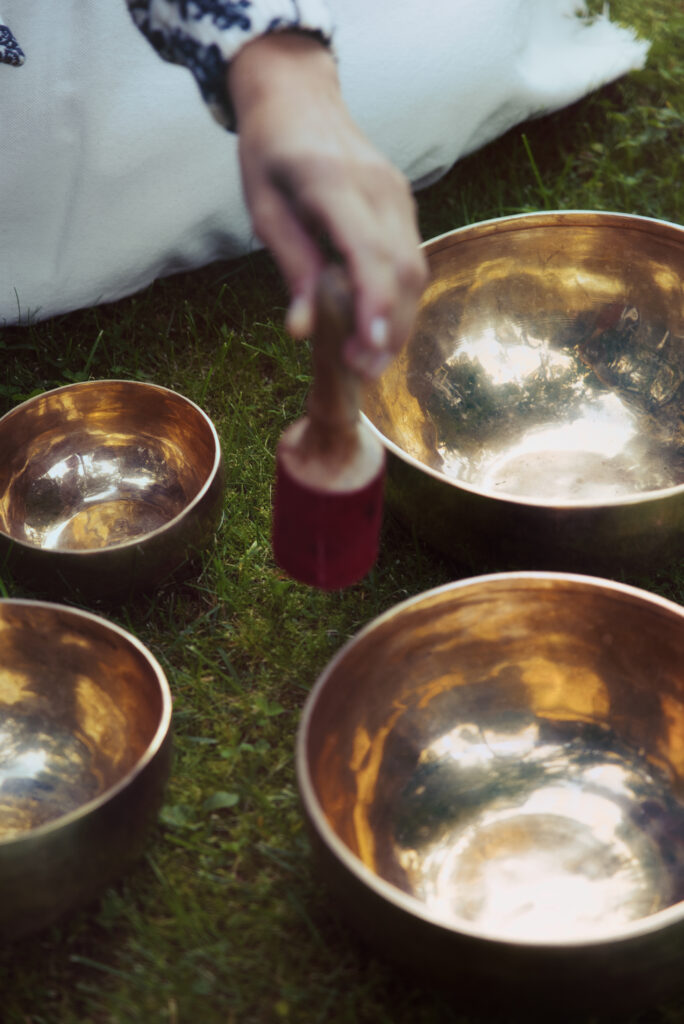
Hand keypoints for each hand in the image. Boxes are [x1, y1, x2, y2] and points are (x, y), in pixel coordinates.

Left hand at [228, 32, 427, 377]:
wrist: (298, 94)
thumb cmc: (270, 153)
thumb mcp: (265, 211)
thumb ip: (292, 268)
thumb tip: (303, 331)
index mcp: (333, 185)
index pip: (368, 254)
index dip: (373, 307)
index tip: (369, 351)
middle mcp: (378, 189)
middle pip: (402, 270)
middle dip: (389, 328)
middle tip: (362, 373)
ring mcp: (398, 195)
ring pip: (415, 269)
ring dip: (399, 320)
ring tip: (370, 360)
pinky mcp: (403, 204)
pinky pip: (411, 258)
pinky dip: (398, 298)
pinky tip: (378, 325)